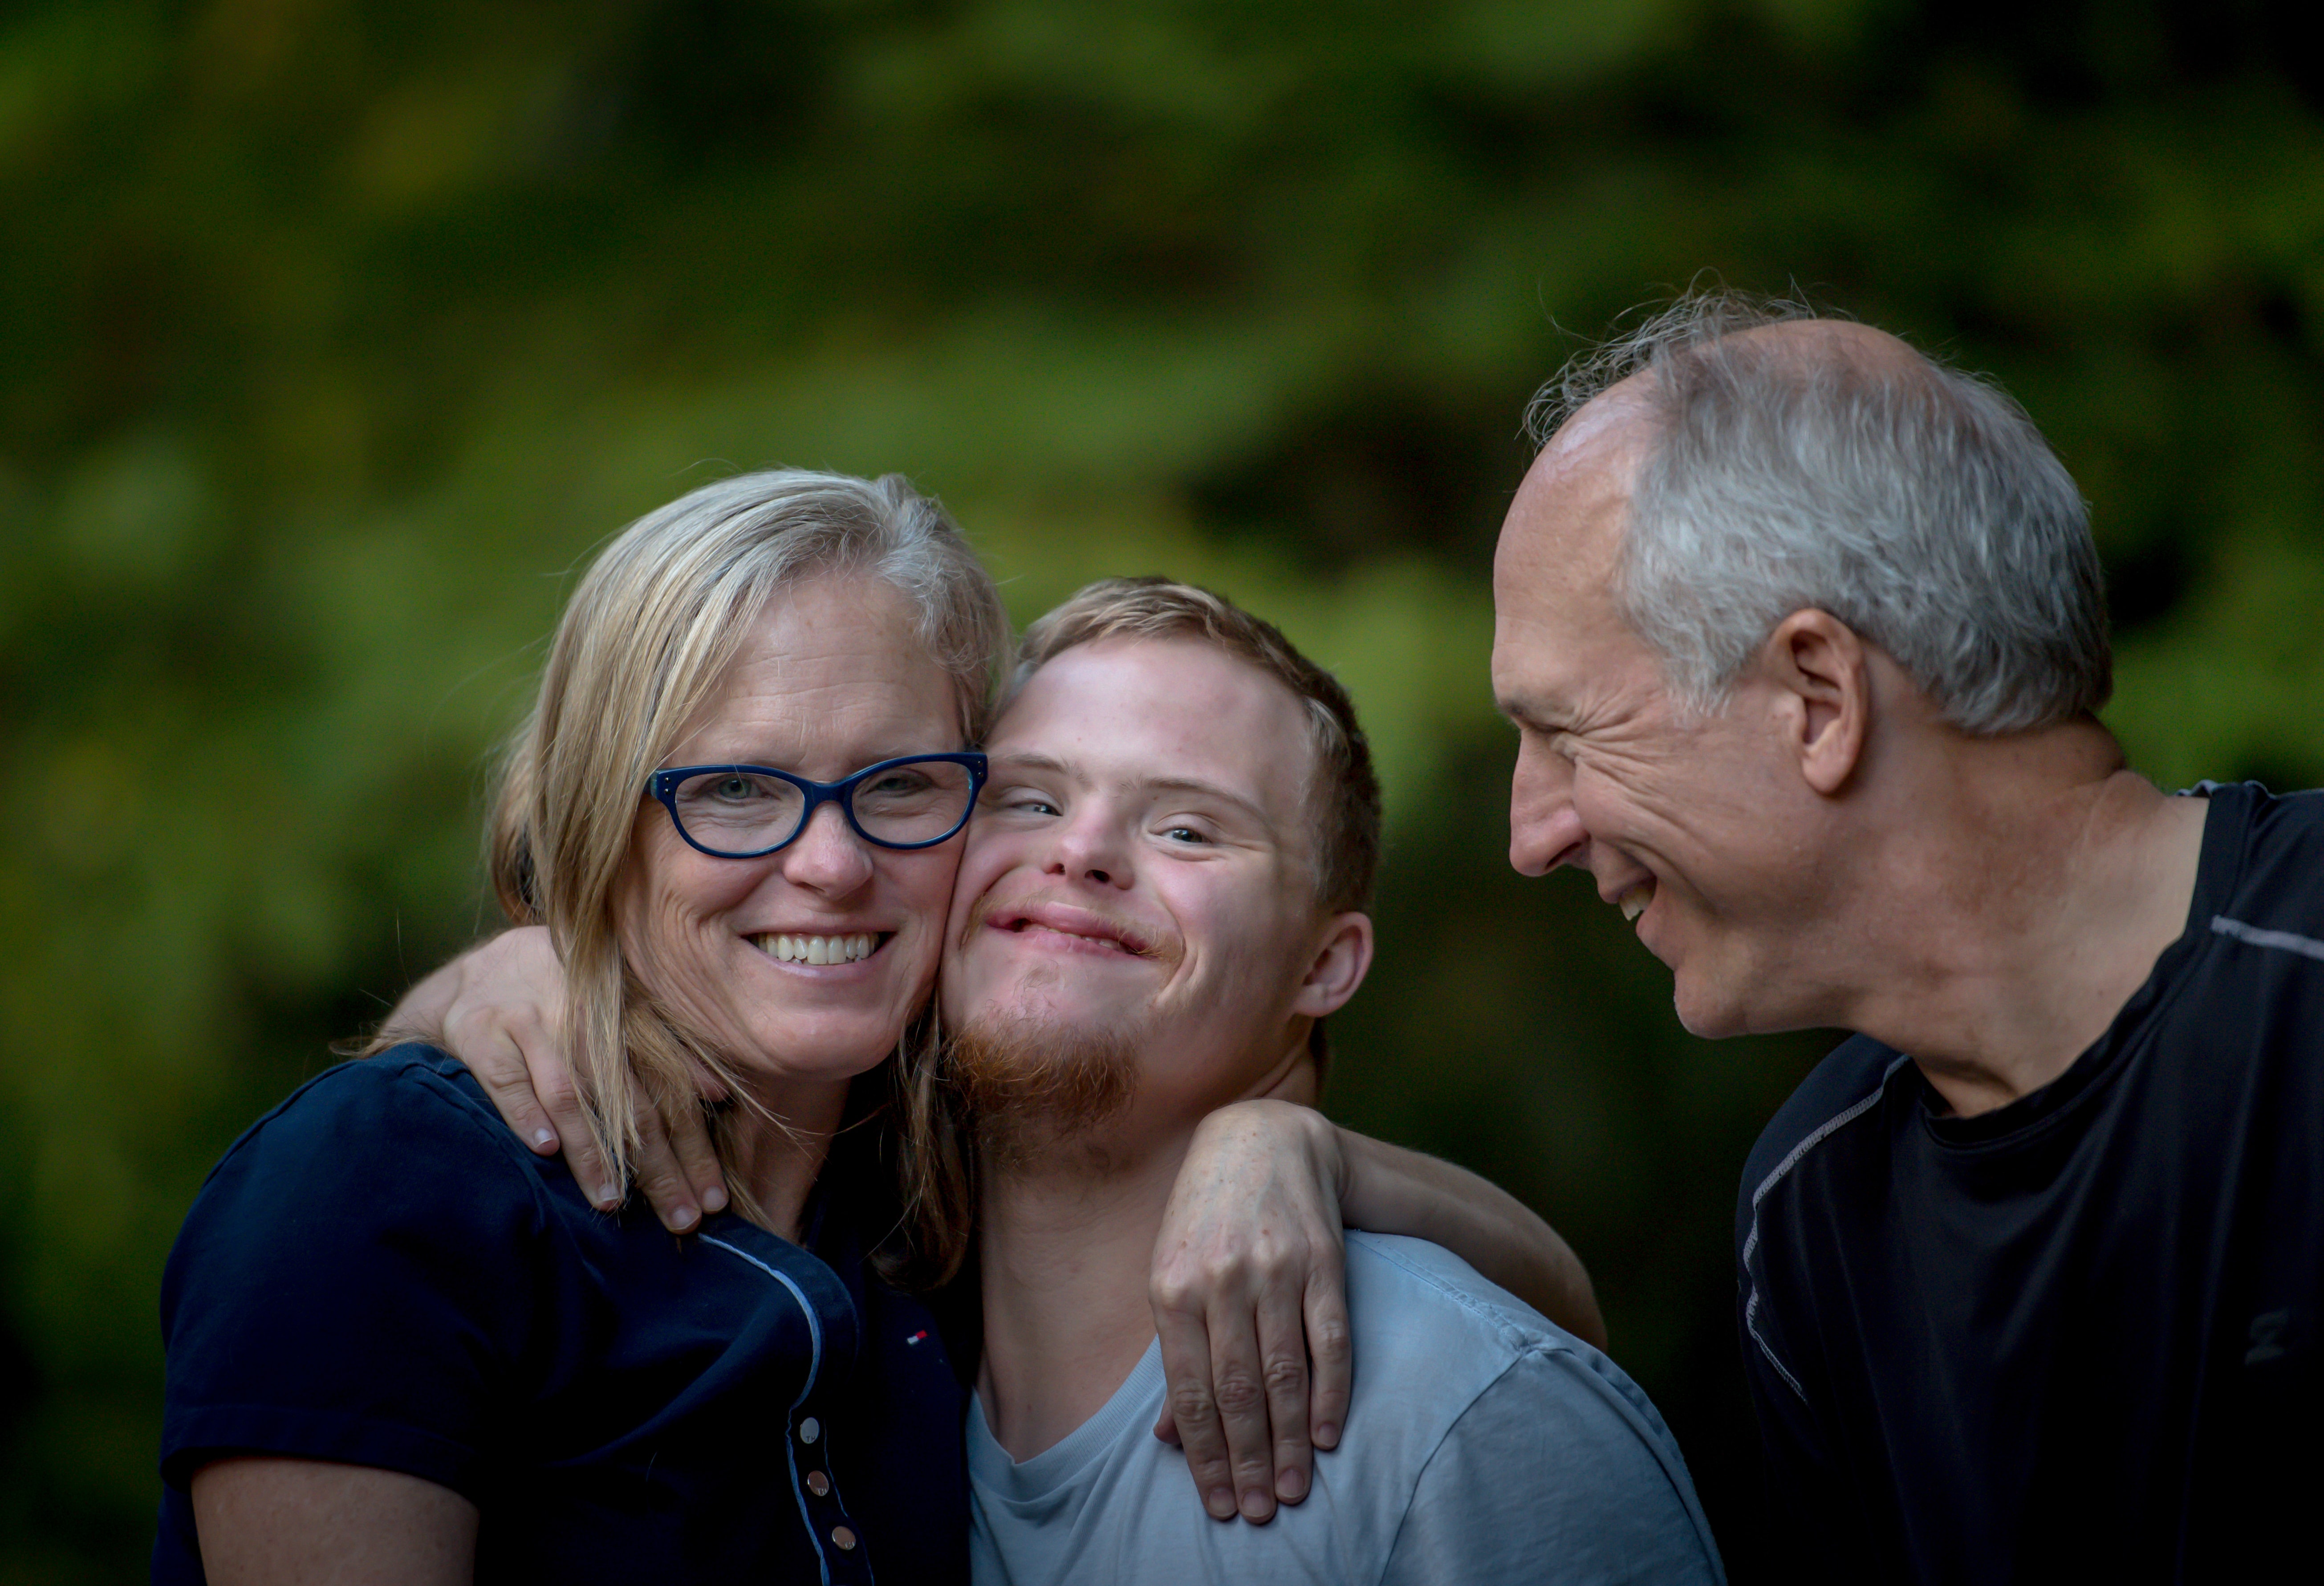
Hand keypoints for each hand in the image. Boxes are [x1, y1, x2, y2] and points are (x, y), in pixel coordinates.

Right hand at [422, 928, 726, 1230]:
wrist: (482, 972)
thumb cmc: (566, 1001)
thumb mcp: (621, 1013)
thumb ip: (670, 1050)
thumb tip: (719, 1093)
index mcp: (627, 1015)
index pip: (671, 1091)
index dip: (695, 1146)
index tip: (713, 1198)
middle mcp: (584, 1017)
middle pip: (630, 1102)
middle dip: (658, 1166)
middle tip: (680, 1218)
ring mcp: (532, 1023)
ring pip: (569, 1095)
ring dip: (592, 1151)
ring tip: (612, 1201)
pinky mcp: (483, 1034)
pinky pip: (508, 1081)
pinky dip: (526, 1115)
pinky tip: (545, 1152)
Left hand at [1148, 1100, 1351, 1523]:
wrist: (1260, 1139)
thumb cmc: (1204, 1219)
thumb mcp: (1170, 1275)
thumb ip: (1174, 1354)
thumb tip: (1167, 1437)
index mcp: (1172, 1287)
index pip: (1191, 1391)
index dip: (1206, 1454)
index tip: (1221, 1503)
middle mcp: (1222, 1280)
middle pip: (1238, 1391)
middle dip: (1249, 1460)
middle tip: (1261, 1511)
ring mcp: (1275, 1269)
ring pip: (1285, 1372)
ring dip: (1291, 1440)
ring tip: (1295, 1490)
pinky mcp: (1323, 1261)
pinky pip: (1330, 1339)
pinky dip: (1332, 1392)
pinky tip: (1330, 1435)